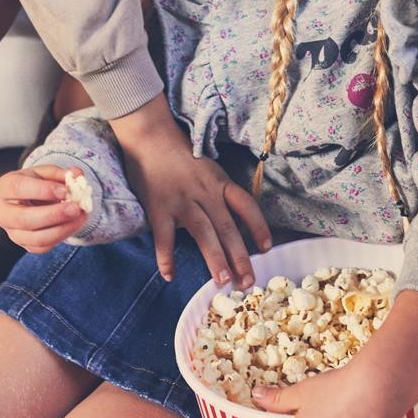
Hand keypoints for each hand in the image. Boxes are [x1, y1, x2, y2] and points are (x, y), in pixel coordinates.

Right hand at [0, 165, 89, 251]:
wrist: (30, 199)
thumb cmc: (36, 182)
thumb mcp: (45, 172)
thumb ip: (61, 173)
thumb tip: (77, 174)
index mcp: (3, 187)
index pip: (18, 188)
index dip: (42, 190)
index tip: (65, 190)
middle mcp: (2, 213)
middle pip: (24, 219)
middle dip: (53, 215)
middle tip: (76, 208)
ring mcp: (12, 232)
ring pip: (35, 238)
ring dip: (62, 229)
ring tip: (81, 217)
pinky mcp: (24, 245)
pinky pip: (43, 247)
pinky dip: (62, 236)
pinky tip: (74, 224)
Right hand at [110, 95, 270, 287]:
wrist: (150, 135)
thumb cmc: (180, 152)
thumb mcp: (208, 167)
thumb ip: (218, 191)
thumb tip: (231, 219)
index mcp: (219, 182)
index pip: (246, 206)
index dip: (258, 227)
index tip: (267, 249)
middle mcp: (205, 193)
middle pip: (227, 227)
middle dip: (239, 256)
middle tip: (248, 282)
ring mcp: (182, 201)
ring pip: (203, 233)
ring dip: (214, 258)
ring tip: (223, 281)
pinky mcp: (159, 207)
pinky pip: (164, 237)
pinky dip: (166, 257)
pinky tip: (170, 275)